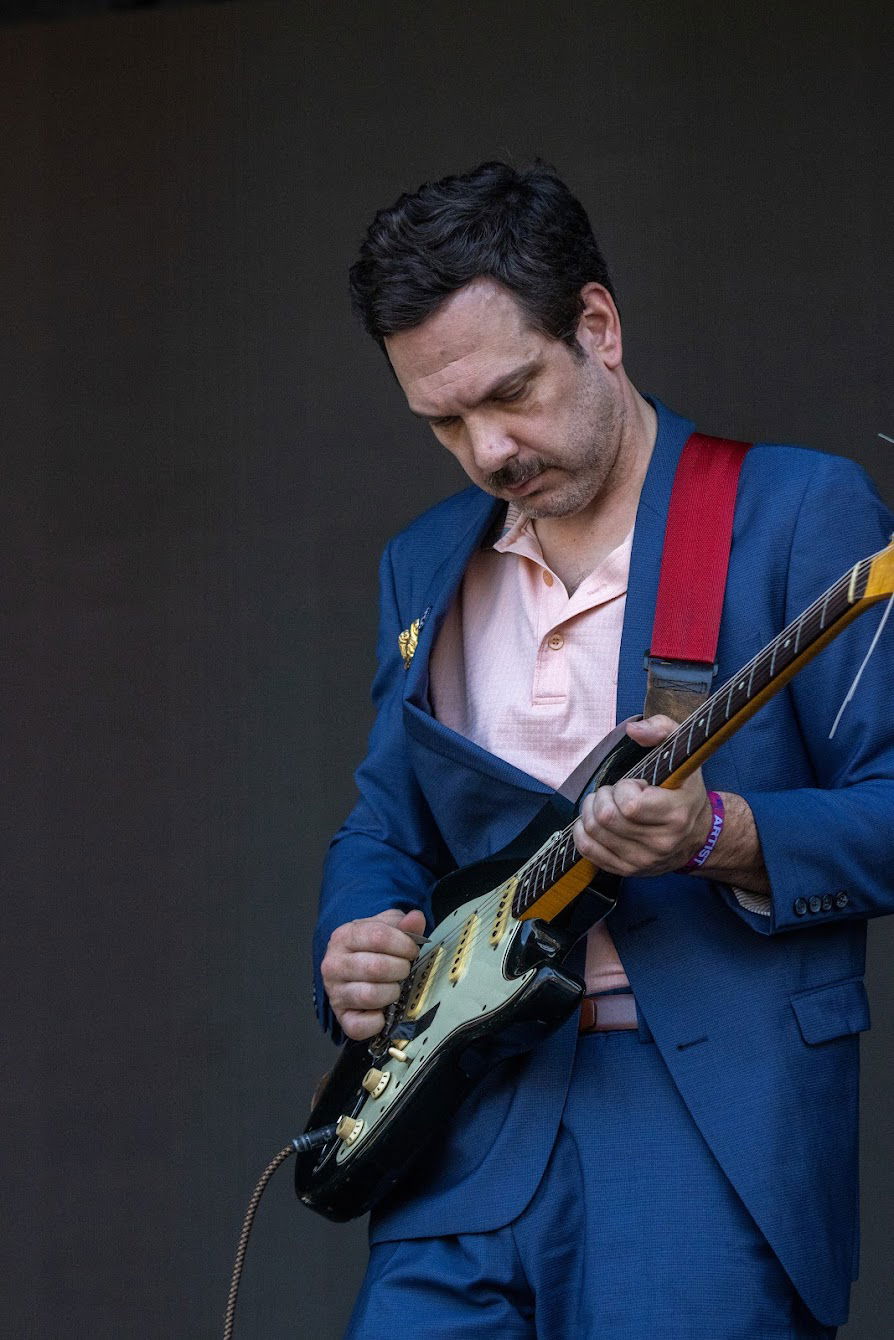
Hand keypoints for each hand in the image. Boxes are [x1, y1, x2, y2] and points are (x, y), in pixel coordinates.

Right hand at [321, 907, 426, 1040]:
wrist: (353, 967)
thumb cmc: (372, 947)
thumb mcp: (387, 928)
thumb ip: (403, 924)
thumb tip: (416, 918)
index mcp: (344, 936)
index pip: (378, 937)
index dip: (403, 945)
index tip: (412, 951)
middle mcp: (333, 964)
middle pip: (376, 967)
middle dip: (400, 970)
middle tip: (405, 970)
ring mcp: (335, 992)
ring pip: (369, 995)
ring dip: (392, 993)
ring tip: (395, 988)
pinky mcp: (341, 1017)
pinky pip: (359, 1026)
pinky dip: (377, 1021)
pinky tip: (383, 1011)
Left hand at [573, 716, 711, 876]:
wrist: (698, 836)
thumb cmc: (685, 792)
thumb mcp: (683, 754)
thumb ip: (661, 729)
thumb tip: (633, 729)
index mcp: (676, 815)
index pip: (630, 805)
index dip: (624, 787)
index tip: (636, 784)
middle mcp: (660, 843)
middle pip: (606, 818)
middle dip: (603, 797)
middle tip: (615, 792)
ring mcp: (642, 861)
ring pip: (593, 832)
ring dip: (591, 811)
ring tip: (607, 804)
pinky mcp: (626, 870)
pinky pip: (588, 850)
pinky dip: (582, 831)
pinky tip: (595, 820)